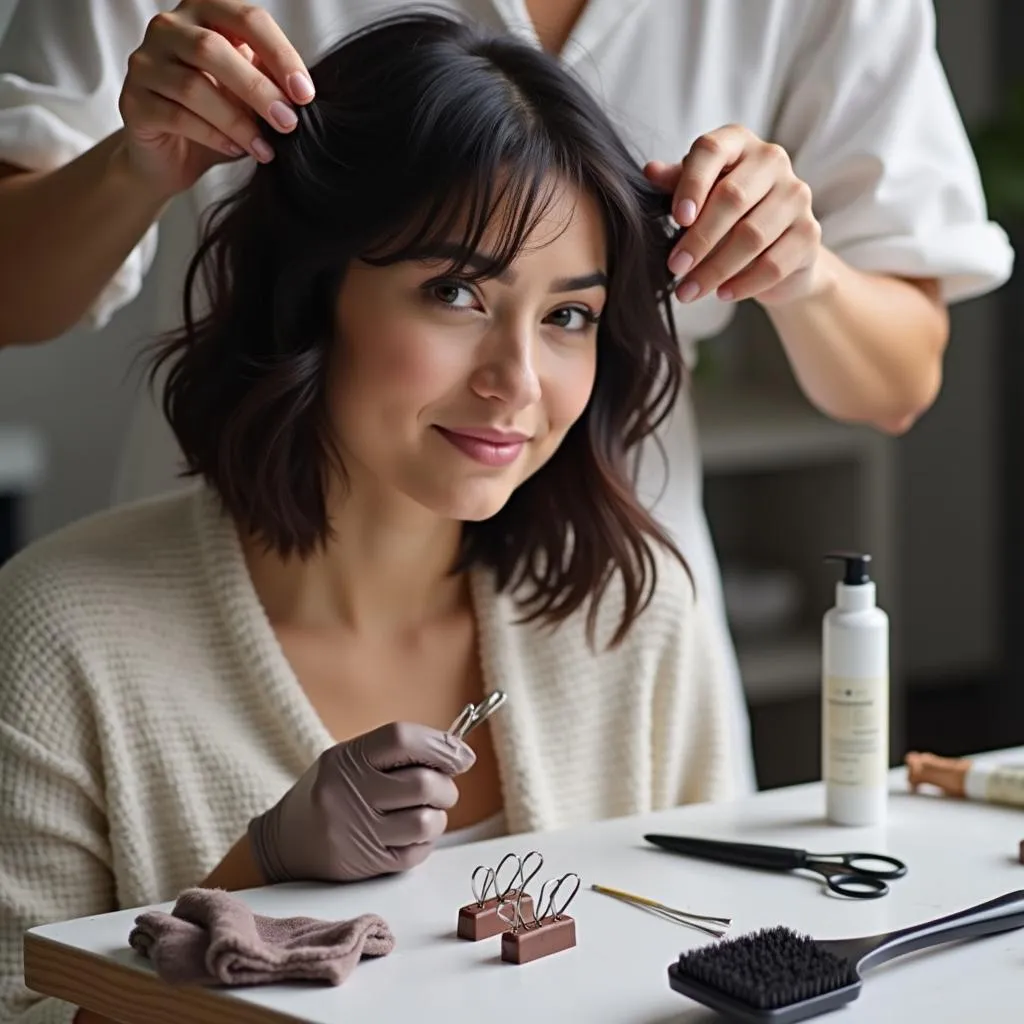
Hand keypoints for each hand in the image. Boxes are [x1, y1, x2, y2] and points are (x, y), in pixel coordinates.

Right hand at [118, 0, 314, 196]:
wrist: (171, 155)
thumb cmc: (217, 116)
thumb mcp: (250, 93)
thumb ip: (270, 80)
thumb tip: (302, 92)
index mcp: (204, 12)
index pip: (246, 18)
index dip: (280, 55)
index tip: (306, 95)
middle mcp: (168, 27)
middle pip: (213, 49)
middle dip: (258, 89)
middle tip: (288, 122)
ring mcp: (145, 62)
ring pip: (193, 86)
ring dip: (237, 120)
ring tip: (265, 148)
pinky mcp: (132, 101)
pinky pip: (176, 116)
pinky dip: (212, 136)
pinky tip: (237, 149)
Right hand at [247, 721, 475, 882]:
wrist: (285, 841)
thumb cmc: (331, 791)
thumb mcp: (350, 758)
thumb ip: (397, 753)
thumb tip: (458, 753)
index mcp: (346, 759)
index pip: (402, 739)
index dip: (441, 744)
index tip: (462, 755)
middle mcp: (348, 794)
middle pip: (422, 783)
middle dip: (446, 786)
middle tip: (443, 787)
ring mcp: (356, 832)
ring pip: (426, 821)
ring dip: (439, 815)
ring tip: (428, 811)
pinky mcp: (366, 863)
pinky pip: (417, 852)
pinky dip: (426, 841)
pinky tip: (413, 833)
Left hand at [645, 124, 824, 308]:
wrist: (775, 248)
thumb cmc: (725, 214)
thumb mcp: (696, 196)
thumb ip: (676, 183)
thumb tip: (651, 170)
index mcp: (738, 143)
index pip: (711, 151)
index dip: (692, 185)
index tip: (677, 219)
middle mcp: (772, 160)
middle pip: (731, 197)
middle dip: (698, 239)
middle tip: (675, 268)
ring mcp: (796, 195)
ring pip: (752, 236)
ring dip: (715, 269)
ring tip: (689, 290)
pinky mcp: (809, 232)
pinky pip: (774, 263)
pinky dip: (744, 283)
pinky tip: (722, 294)